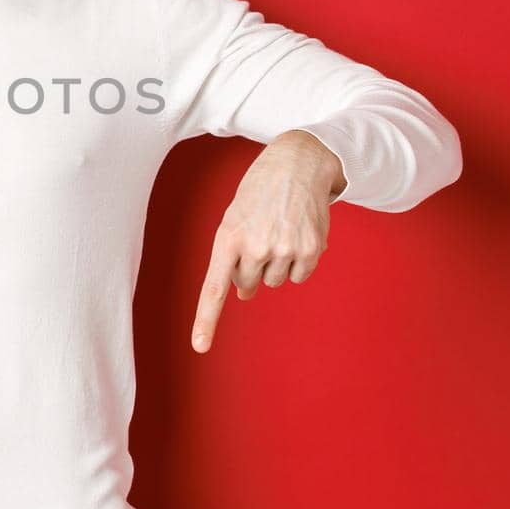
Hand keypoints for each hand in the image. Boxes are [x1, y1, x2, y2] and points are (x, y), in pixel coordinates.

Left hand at [191, 131, 343, 353]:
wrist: (298, 163)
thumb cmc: (260, 192)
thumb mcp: (235, 218)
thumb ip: (232, 257)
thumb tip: (244, 294)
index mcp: (228, 236)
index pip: (214, 287)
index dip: (206, 319)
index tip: (199, 346)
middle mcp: (255, 246)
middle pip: (247, 284)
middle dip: (250, 268)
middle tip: (258, 237)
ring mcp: (284, 249)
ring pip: (274, 281)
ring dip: (275, 263)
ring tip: (278, 229)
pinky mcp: (310, 250)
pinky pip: (298, 276)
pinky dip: (297, 262)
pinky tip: (297, 234)